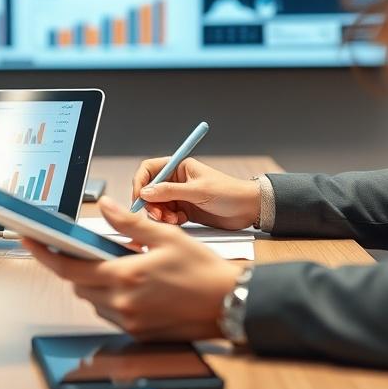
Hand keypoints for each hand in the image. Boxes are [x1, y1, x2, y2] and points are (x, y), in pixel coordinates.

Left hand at [23, 198, 240, 340]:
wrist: (230, 304)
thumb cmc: (203, 270)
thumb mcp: (166, 236)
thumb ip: (129, 223)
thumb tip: (106, 206)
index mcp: (124, 277)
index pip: (69, 268)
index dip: (44, 254)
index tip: (27, 239)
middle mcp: (122, 303)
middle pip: (78, 285)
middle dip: (75, 267)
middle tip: (81, 249)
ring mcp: (130, 321)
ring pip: (93, 300)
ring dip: (94, 282)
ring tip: (116, 264)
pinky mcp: (139, 333)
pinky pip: (111, 313)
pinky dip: (111, 297)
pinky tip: (130, 283)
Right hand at [133, 157, 259, 229]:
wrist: (248, 209)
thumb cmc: (228, 193)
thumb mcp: (198, 191)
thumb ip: (170, 192)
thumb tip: (145, 192)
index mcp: (178, 167)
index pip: (149, 169)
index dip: (141, 182)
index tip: (139, 198)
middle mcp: (176, 180)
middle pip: (150, 190)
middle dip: (150, 203)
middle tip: (158, 215)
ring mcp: (179, 196)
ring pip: (157, 205)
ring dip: (160, 214)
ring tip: (173, 220)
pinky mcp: (184, 210)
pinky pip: (167, 215)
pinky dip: (169, 220)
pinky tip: (180, 221)